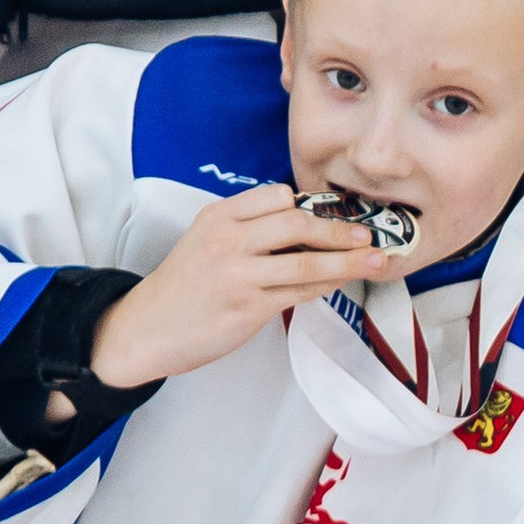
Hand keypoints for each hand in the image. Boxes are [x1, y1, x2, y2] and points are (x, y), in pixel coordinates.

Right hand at [88, 184, 396, 389]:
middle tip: (370, 236)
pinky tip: (341, 284)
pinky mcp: (247, 308)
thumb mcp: (206, 239)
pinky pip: (299, 293)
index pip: (277, 196)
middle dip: (341, 230)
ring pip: (307, 263)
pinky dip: (326, 287)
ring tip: (376, 261)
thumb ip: (249, 227)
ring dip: (348, 262)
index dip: (312, 206)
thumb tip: (307, 224)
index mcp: (219, 216)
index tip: (340, 214)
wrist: (147, 328)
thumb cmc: (185, 285)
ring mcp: (238, 274)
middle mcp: (227, 240)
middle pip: (298, 223)